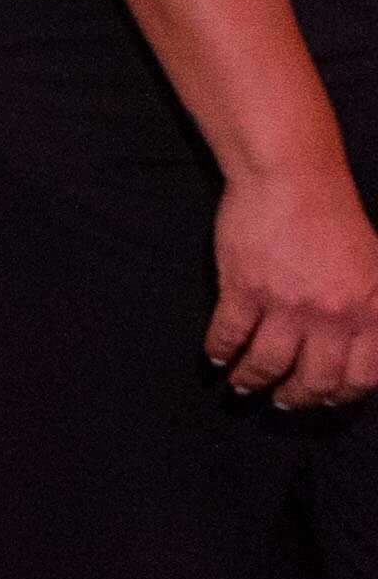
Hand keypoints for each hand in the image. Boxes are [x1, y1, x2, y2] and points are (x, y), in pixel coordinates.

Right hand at [210, 164, 377, 409]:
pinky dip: (220, 351)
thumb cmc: (336, 218)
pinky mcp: (243, 289)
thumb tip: (361, 351)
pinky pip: (229, 334)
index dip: (340, 395)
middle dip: (296, 398)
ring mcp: (285, 304)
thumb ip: (374, 310)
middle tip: (284, 401)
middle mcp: (332, 316)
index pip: (362, 377)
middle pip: (314, 380)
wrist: (292, 178)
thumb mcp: (377, 268)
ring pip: (268, 364)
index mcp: (370, 311)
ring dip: (253, 382)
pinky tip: (216, 357)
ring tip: (243, 386)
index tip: (325, 398)